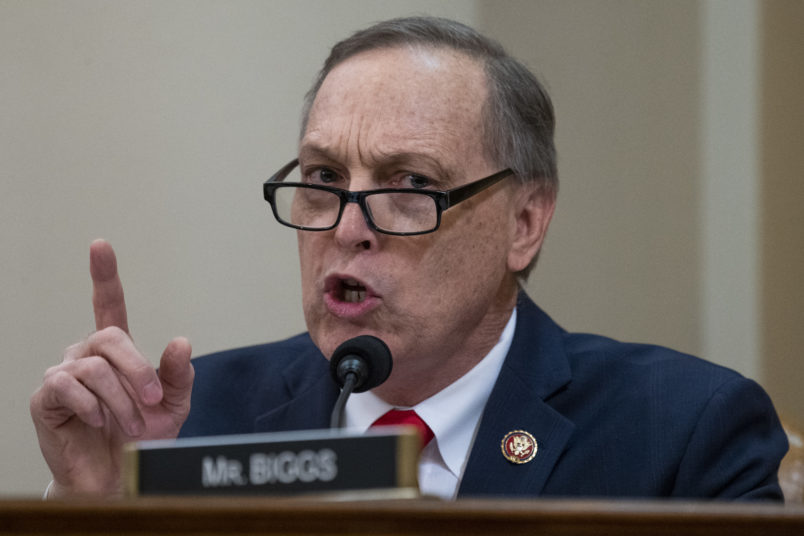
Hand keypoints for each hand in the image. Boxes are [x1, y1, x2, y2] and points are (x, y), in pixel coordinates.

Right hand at [30, 240, 193, 496]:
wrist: (118, 477)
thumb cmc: (143, 437)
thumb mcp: (173, 405)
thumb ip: (178, 374)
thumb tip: (179, 340)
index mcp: (116, 351)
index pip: (109, 304)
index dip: (104, 274)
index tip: (100, 245)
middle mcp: (86, 355)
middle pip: (110, 337)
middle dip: (138, 369)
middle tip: (153, 399)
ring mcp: (63, 375)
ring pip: (94, 368)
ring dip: (121, 399)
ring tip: (129, 423)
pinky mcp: (46, 398)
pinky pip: (69, 388)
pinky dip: (93, 407)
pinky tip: (99, 422)